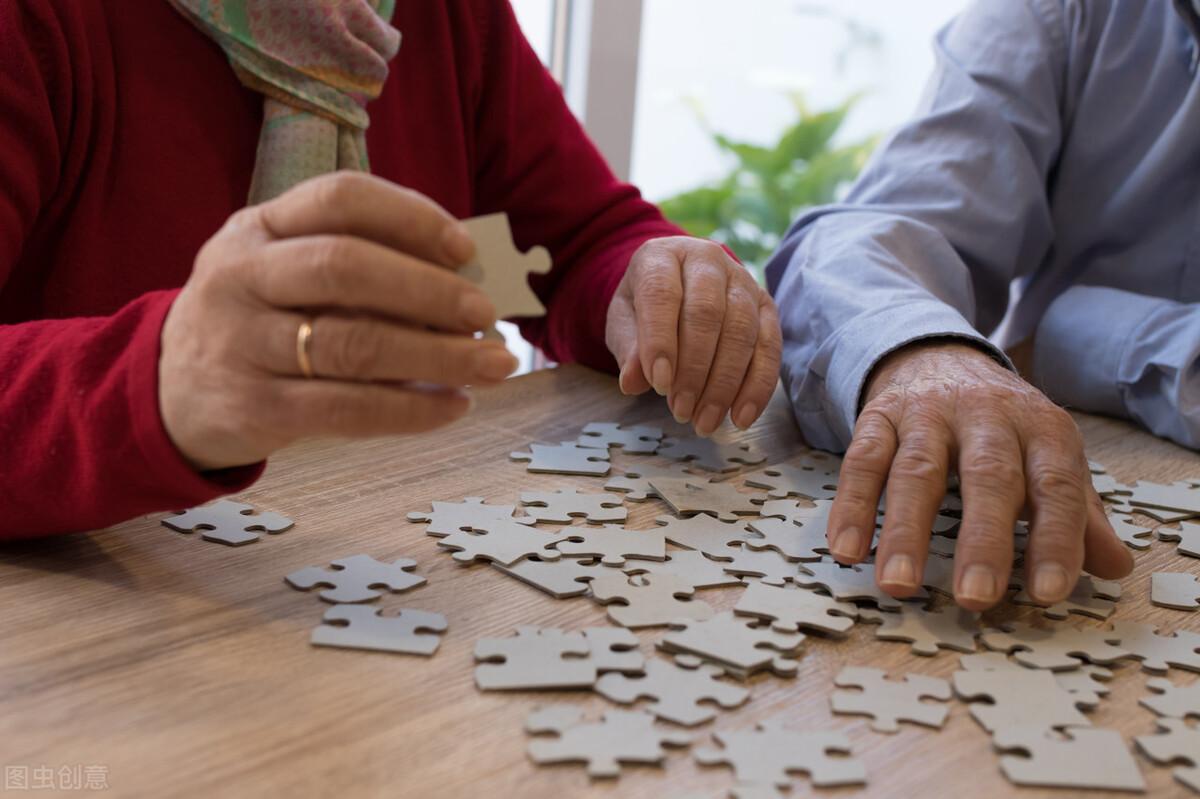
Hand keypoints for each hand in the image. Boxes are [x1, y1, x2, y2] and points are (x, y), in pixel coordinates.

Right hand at [159, 172, 516, 470]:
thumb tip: (465, 282)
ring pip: (351, 344)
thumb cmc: (258, 320)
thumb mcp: (284, 271)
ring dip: (436, 356)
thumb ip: (357, 265)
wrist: (167, 391)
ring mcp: (240, 342)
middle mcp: (241, 275)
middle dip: (429, 290)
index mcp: (258, 226)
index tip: (465, 248)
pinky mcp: (251, 407)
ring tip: (491, 363)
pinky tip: (453, 406)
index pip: (338, 199)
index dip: (409, 217)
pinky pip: (345, 408)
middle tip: (485, 313)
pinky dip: (410, 409)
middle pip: (345, 267)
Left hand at [605, 237, 781, 435]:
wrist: (673, 285)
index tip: (659, 386)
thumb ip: (628, 348)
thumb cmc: (644, 307)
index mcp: (662, 256)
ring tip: (705, 421)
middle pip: (707, 313)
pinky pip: (770, 346)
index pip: (663, 294)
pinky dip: (758, 386)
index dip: (661, 342)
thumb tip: (633, 382)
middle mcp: (707, 260)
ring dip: (724, 384)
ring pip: (742, 331)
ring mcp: (742, 280)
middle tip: (681, 412)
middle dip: (694, 370)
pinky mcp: (766, 305)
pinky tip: (742, 416)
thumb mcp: (623, 323)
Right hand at [826, 340, 1132, 610]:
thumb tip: (1114, 568)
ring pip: (917, 471)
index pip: (1056, 486)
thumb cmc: (1003, 429)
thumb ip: (1078, 514)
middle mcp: (987, 415)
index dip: (1055, 539)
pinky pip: (862, 460)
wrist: (942, 359)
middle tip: (975, 597)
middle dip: (982, 540)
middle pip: (988, 476)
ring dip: (906, 531)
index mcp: (1042, 429)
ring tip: (898, 585)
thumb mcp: (1048, 460)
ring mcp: (928, 413)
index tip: (1045, 593)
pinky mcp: (880, 415)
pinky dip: (853, 505)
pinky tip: (847, 549)